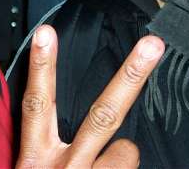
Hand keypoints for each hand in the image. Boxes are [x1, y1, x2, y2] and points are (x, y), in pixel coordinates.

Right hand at [17, 25, 164, 167]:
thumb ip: (46, 146)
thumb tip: (70, 122)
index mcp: (35, 157)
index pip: (38, 105)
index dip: (42, 67)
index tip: (45, 32)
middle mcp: (64, 167)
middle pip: (102, 115)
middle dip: (130, 77)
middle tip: (153, 45)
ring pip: (127, 150)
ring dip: (121, 154)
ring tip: (103, 168)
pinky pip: (130, 167)